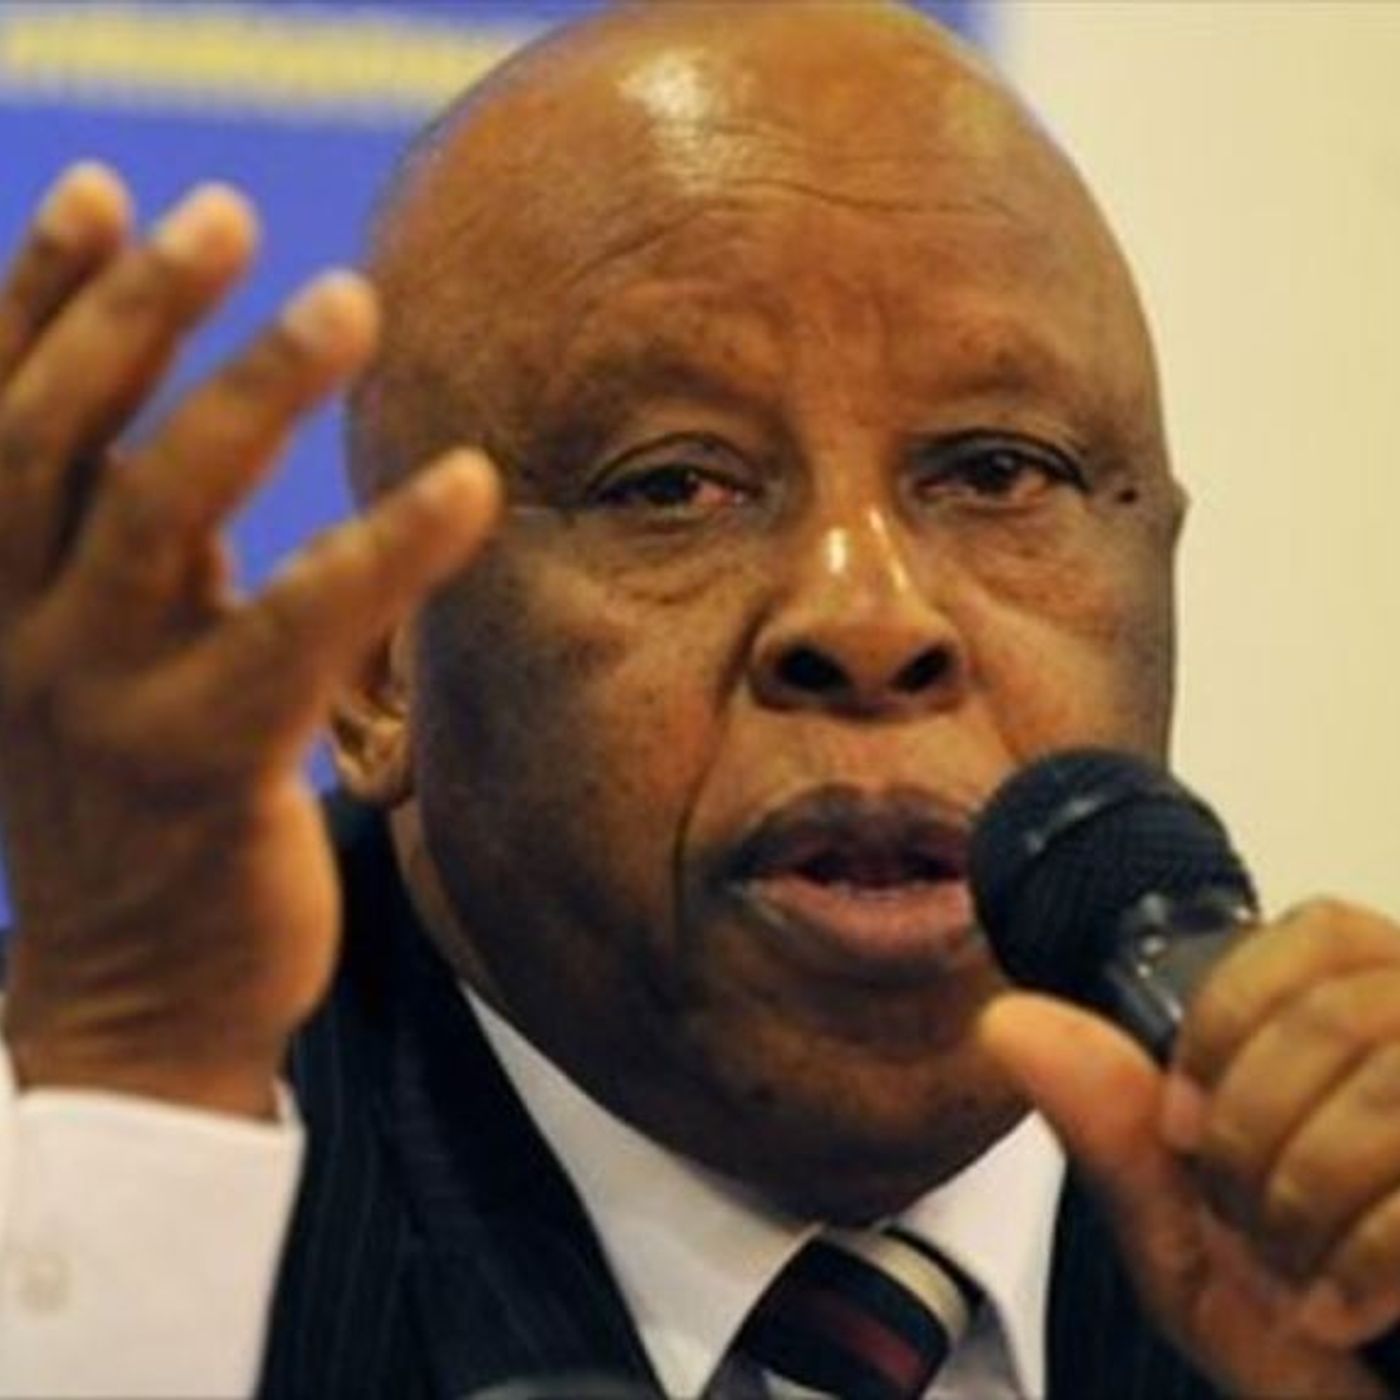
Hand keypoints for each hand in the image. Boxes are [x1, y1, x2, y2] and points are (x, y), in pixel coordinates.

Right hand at [0, 165, 499, 1116]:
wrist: (132, 1001)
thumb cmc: (133, 820)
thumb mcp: (92, 671)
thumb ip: (123, 558)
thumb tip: (184, 432)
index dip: (35, 297)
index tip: (102, 191)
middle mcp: (19, 636)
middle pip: (59, 435)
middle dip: (136, 311)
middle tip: (228, 217)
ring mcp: (100, 700)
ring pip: (163, 507)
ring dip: (255, 389)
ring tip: (350, 300)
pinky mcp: (205, 766)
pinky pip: (300, 627)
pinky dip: (387, 548)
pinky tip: (472, 484)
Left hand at [981, 897, 1399, 1398]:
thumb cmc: (1326, 1364)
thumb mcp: (1198, 1253)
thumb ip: (1115, 1134)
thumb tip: (1009, 1020)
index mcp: (1390, 1045)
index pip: (1321, 935)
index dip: (1232, 1021)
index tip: (1186, 1124)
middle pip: (1341, 1011)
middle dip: (1251, 1137)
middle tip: (1248, 1228)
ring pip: (1389, 1083)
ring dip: (1304, 1203)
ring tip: (1300, 1279)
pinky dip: (1363, 1259)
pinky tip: (1346, 1312)